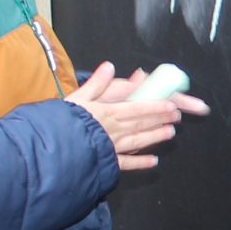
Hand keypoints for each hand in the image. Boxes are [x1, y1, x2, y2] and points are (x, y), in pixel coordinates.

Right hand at [66, 62, 197, 171]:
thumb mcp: (76, 97)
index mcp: (108, 113)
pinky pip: (126, 163)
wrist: (53, 148)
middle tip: (177, 117)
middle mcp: (114, 130)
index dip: (156, 106)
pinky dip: (140, 162)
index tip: (172, 105)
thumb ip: (95, 83)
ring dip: (155, 137)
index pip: (137, 108)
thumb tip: (109, 66)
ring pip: (139, 141)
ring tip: (170, 133)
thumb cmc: (62, 121)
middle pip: (142, 124)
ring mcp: (112, 147)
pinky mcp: (106, 161)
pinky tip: (153, 162)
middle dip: (161, 119)